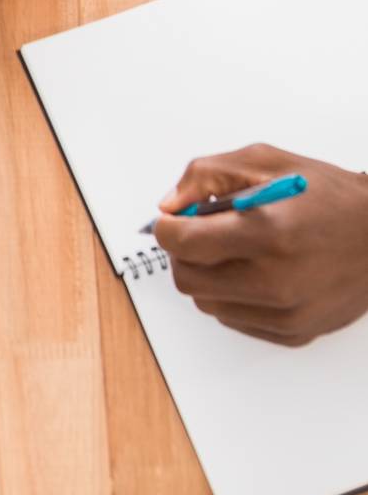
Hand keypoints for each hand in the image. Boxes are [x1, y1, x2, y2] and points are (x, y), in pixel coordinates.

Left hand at [153, 143, 367, 345]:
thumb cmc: (327, 194)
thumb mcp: (265, 161)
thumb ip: (207, 176)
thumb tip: (169, 205)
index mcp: (268, 232)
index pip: (185, 244)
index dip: (167, 229)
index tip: (169, 220)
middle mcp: (276, 281)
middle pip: (188, 280)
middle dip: (183, 253)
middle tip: (198, 233)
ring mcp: (286, 313)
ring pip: (208, 303)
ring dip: (208, 275)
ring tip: (235, 249)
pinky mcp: (294, 333)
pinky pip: (235, 319)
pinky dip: (233, 296)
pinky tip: (255, 270)